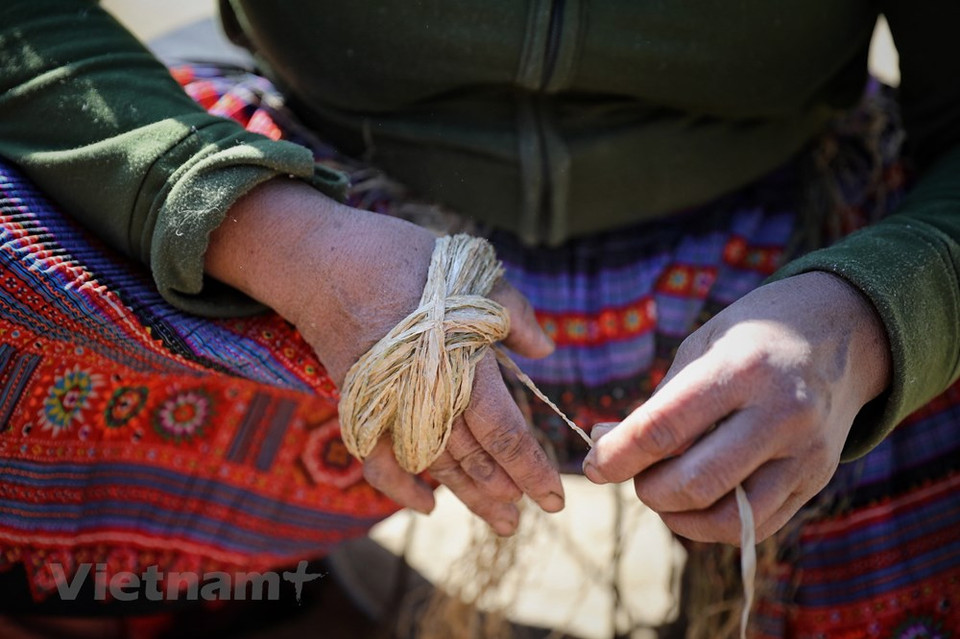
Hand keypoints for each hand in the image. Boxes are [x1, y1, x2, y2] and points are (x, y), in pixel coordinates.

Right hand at [205, 179, 563, 534]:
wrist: (322, 261)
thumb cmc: (402, 257)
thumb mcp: (470, 271)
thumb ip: (512, 313)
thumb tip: (543, 350)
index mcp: (459, 360)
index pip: (502, 430)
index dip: (531, 467)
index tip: (555, 496)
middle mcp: (425, 391)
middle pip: (471, 457)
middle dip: (506, 490)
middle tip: (532, 515)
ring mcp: (388, 403)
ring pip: (433, 464)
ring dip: (468, 496)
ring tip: (498, 522)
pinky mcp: (359, 406)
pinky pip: (378, 461)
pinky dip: (401, 488)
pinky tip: (427, 504)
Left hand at [582, 272, 890, 542]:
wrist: (842, 331)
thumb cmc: (752, 338)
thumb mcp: (700, 348)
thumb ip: (657, 403)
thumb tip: (604, 445)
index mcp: (741, 369)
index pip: (663, 429)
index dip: (617, 456)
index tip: (593, 465)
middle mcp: (779, 414)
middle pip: (695, 483)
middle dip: (647, 489)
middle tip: (635, 473)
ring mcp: (805, 453)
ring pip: (727, 517)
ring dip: (678, 515)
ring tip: (665, 489)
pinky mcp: (817, 480)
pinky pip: (754, 526)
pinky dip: (712, 523)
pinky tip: (698, 500)